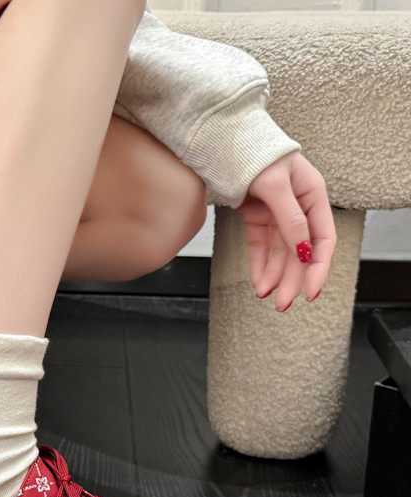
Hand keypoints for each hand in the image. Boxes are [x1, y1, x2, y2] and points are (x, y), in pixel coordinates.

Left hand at [237, 151, 336, 311]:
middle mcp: (298, 207)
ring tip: (266, 297)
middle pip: (300, 252)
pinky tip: (258, 283)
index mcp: (312, 196)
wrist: (224, 142)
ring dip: (275, 276)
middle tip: (283, 304)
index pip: (322, 239)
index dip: (318, 267)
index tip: (311, 292)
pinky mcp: (256, 217)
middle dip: (292, 279)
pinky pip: (260, 247)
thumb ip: (290, 218)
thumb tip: (303, 251)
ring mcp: (277, 213)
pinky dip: (259, 265)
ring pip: (280, 253)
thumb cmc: (255, 154)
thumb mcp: (275, 185)